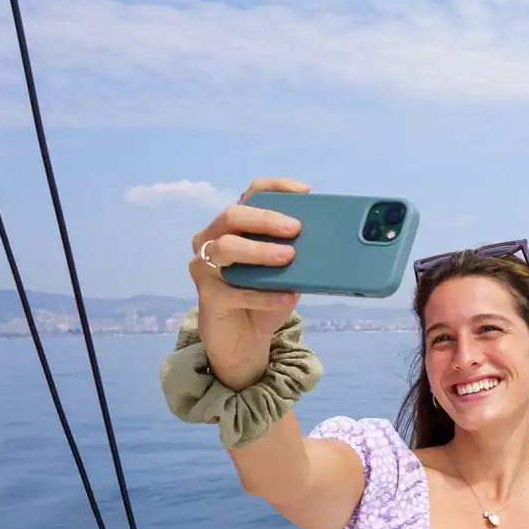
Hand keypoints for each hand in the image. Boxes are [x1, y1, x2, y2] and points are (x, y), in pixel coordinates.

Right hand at [187, 177, 309, 388]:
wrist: (243, 341)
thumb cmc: (264, 300)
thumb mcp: (285, 274)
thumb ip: (295, 256)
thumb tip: (324, 245)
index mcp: (233, 227)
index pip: (250, 195)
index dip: (274, 188)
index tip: (304, 192)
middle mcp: (212, 240)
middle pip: (232, 216)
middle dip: (265, 219)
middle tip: (295, 228)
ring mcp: (205, 266)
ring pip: (226, 248)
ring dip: (260, 250)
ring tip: (289, 257)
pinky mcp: (207, 296)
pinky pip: (235, 291)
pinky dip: (264, 294)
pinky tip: (287, 297)